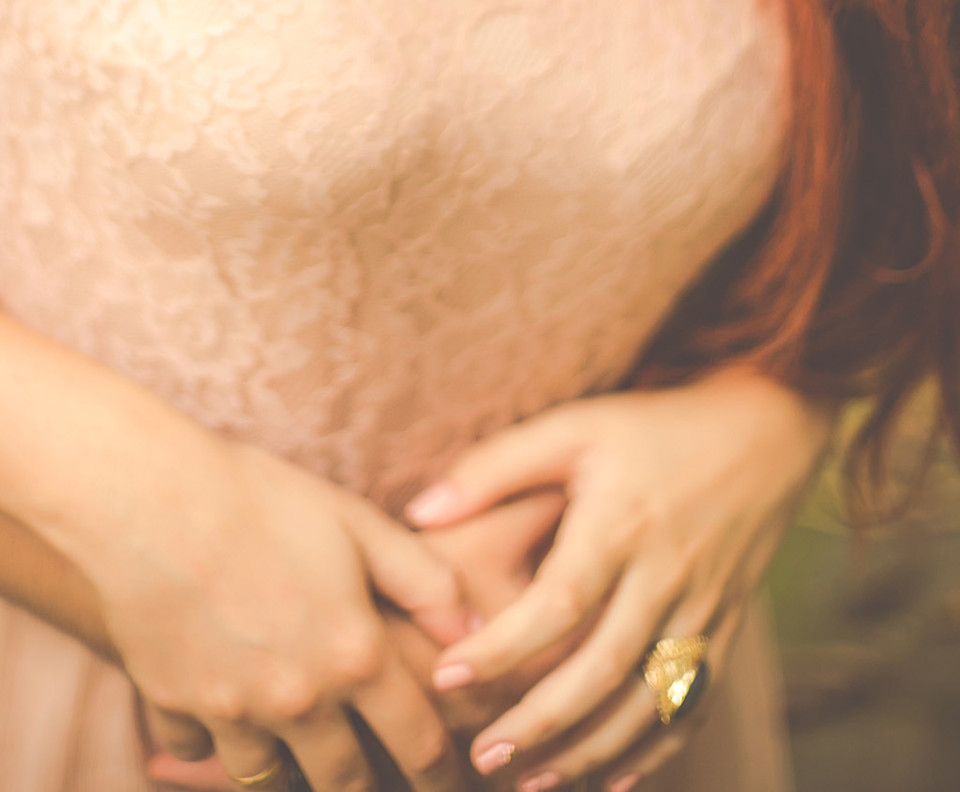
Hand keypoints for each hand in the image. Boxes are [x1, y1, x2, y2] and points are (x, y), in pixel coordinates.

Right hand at [75, 426, 470, 791]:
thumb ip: (423, 580)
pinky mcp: (174, 705)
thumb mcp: (356, 522)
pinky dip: (210, 739)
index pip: (418, 745)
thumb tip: (472, 631)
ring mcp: (233, 711)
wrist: (150, 496)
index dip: (440, 772)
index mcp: (355, 656)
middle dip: (366, 787)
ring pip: (270, 778)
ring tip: (299, 754)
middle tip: (372, 780)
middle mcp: (299, 701)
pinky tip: (218, 708)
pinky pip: (198, 750)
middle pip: (346, 783)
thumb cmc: (260, 498)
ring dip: (288, 768)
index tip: (446, 779)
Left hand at [404, 370, 835, 789]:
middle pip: (604, 668)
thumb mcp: (572, 426)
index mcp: (621, 524)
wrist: (763, 432)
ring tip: (529, 781)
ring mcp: (703, 609)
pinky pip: (693, 705)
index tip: (449, 676)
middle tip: (483, 756)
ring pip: (649, 702)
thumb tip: (418, 512)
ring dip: (590, 751)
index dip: (504, 646)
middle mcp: (666, 575)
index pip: (560, 602)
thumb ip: (494, 466)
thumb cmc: (651, 428)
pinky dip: (656, 751)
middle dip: (542, 722)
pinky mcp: (726, 628)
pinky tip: (612, 779)